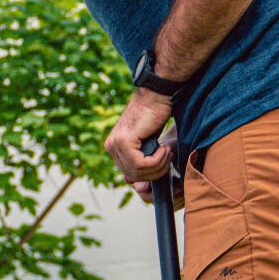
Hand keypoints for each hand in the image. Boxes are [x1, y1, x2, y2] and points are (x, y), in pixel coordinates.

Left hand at [104, 89, 177, 204]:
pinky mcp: (125, 141)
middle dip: (155, 172)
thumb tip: (134, 184)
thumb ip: (140, 159)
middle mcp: (111, 146)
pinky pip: (140, 164)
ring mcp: (116, 143)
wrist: (157, 95)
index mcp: (114, 147)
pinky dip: (157, 160)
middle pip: (133, 176)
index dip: (149, 174)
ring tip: (167, 152)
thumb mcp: (147, 142)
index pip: (129, 174)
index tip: (164, 163)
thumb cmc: (156, 116)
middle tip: (168, 158)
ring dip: (158, 166)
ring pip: (138, 172)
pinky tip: (164, 149)